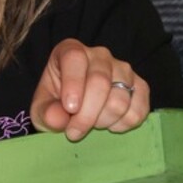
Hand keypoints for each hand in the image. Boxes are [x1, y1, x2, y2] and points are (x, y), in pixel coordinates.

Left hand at [30, 38, 148, 141]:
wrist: (78, 107)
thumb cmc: (56, 102)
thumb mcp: (42, 107)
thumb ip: (46, 112)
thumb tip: (58, 119)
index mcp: (70, 50)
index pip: (75, 58)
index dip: (73, 84)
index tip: (70, 108)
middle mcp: (99, 55)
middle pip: (100, 82)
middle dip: (87, 114)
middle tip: (74, 132)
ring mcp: (123, 69)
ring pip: (120, 99)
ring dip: (103, 121)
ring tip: (90, 125)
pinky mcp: (140, 86)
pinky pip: (138, 110)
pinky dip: (123, 125)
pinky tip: (108, 124)